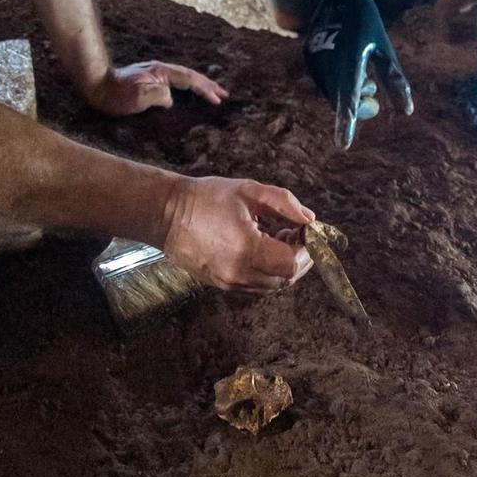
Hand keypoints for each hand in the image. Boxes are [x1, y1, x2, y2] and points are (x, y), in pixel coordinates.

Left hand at [83, 60, 228, 115]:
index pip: (190, 80)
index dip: (205, 89)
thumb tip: (171, 98)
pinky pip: (175, 82)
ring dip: (199, 85)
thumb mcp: (138, 96)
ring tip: (211, 91)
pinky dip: (187, 86)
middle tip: (224, 94)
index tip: (219, 100)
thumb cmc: (116, 94)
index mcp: (162, 72)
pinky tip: (187, 93)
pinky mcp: (150, 80)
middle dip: (208, 85)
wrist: (98, 86)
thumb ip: (158, 95)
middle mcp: (161, 70)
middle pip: (190, 76)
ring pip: (184, 78)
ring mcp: (155, 74)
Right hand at [161, 176, 314, 290]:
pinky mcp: (223, 285)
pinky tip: (263, 247)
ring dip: (285, 265)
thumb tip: (309, 219)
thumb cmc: (206, 198)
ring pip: (273, 285)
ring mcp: (230, 283)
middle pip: (286, 279)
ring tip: (279, 236)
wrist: (167, 214)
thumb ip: (284, 203)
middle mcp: (239, 274)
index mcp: (247, 249)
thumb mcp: (249, 190)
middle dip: (299, 257)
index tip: (307, 231)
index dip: (306, 249)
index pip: (292, 263)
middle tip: (297, 232)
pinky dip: (268, 271)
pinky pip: (257, 285)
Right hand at [302, 0, 412, 147]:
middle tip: (376, 101)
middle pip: (341, 100)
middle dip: (358, 107)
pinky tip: (354, 73)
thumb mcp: (383, 46)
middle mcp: (328, 63)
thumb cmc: (363, 18)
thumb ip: (394, 80)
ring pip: (333, 92)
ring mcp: (316, 61)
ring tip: (368, 82)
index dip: (346, 123)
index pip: (347, 99)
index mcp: (350, 60)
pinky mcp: (310, 58)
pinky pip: (327, 81)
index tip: (343, 144)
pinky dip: (340, 84)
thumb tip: (406, 111)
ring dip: (350, 95)